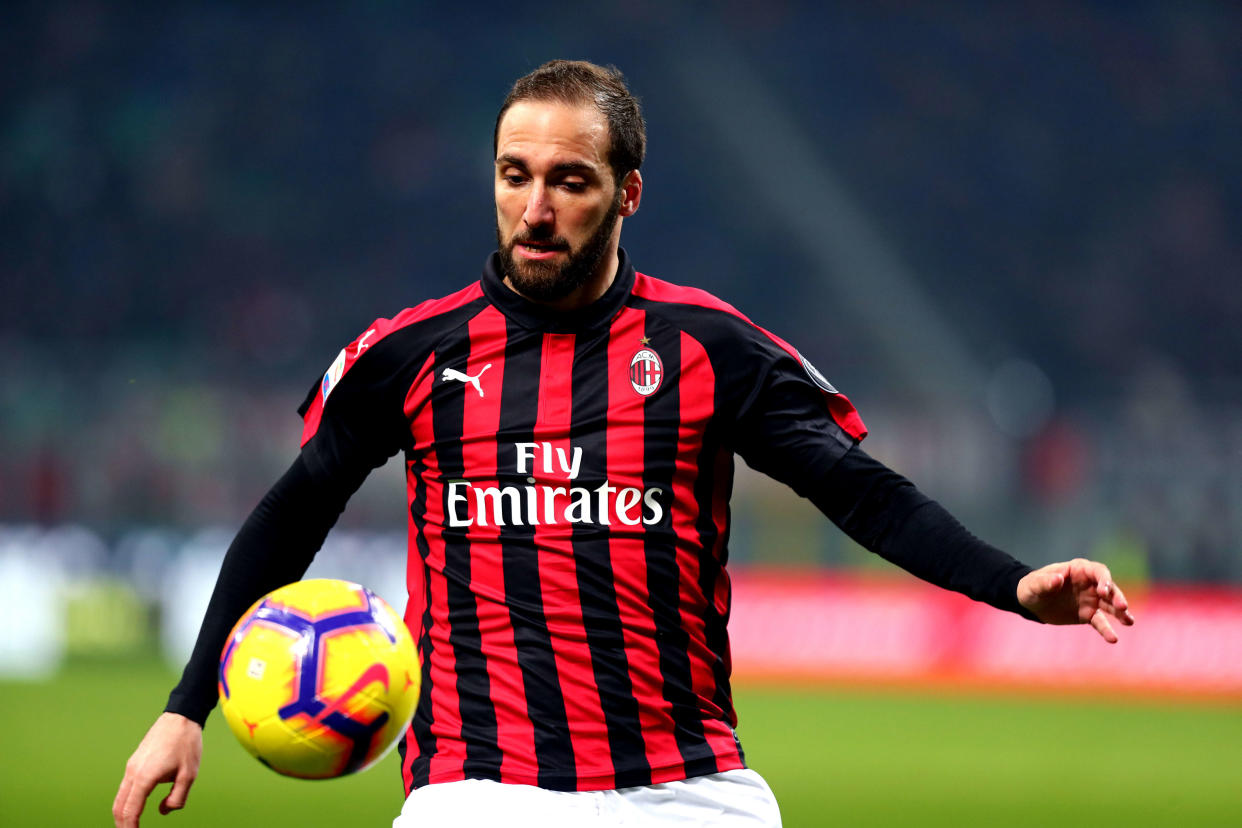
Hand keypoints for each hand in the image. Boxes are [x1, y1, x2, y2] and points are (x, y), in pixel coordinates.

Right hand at [113, 712, 202, 826]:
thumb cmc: (187, 745)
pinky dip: (125, 801)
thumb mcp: (189, 775)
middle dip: (122, 824)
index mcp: (145, 778)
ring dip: (122, 813)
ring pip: (119, 797)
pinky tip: (133, 807)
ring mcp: (131, 766)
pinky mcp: (134, 761)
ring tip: (129, 826)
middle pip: (119, 806)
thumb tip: (162, 811)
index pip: (131, 811)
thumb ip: (177, 798)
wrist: (180, 717)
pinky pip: (125, 786)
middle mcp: (133, 772)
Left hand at [1017, 558, 1135, 642]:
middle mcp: (1089, 584)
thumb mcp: (1034, 584)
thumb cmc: (1031, 587)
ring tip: (1129, 621)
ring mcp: (1091, 600)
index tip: (1104, 590)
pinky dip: (1106, 630)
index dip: (1104, 580)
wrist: (1029, 602)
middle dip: (1117, 596)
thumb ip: (1045, 581)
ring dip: (1121, 613)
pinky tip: (1113, 639)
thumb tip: (1058, 579)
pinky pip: (1100, 622)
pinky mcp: (1087, 615)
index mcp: (1078, 570)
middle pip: (1109, 588)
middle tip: (1122, 607)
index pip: (1098, 571)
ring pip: (1110, 606)